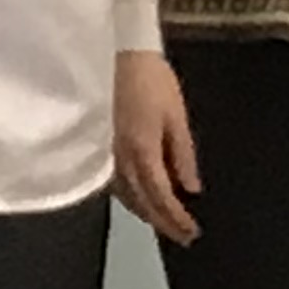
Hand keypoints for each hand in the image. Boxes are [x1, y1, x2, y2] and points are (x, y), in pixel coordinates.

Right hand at [110, 48, 198, 245]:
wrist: (115, 51)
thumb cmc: (150, 79)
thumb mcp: (176, 116)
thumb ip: (183, 154)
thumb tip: (191, 187)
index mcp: (143, 150)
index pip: (160, 196)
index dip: (175, 218)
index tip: (191, 232)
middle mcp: (120, 157)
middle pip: (140, 201)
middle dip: (161, 221)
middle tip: (181, 236)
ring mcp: (104, 152)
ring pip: (124, 194)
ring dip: (144, 211)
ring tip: (162, 221)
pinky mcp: (97, 143)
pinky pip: (112, 180)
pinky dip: (128, 195)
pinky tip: (136, 197)